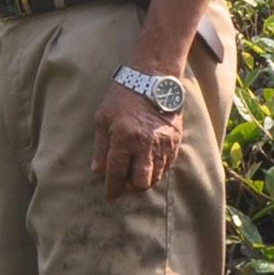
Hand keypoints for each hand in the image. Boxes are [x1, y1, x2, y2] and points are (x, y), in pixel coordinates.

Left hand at [92, 81, 178, 198]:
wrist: (152, 79)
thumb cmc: (123, 96)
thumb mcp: (103, 118)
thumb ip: (100, 148)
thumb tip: (98, 172)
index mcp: (124, 137)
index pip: (117, 172)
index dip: (112, 188)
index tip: (110, 196)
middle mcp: (145, 143)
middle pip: (141, 182)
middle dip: (132, 186)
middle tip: (125, 181)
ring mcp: (163, 143)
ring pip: (156, 176)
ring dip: (145, 178)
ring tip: (136, 170)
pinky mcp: (175, 140)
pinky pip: (167, 165)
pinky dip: (157, 169)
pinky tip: (149, 162)